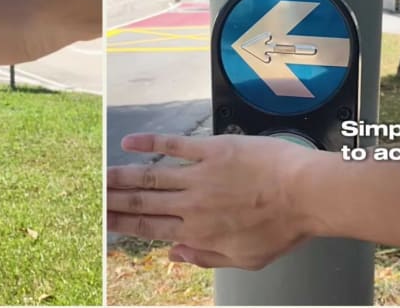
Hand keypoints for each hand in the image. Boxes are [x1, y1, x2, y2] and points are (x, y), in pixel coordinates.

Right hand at [107, 133, 325, 269]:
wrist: (306, 194)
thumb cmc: (283, 229)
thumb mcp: (246, 259)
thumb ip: (206, 258)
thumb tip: (173, 254)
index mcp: (199, 232)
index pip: (150, 229)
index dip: (123, 225)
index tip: (103, 222)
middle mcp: (192, 205)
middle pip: (142, 204)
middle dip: (113, 201)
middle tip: (92, 197)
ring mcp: (200, 176)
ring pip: (150, 177)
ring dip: (122, 176)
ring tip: (101, 175)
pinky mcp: (211, 150)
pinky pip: (174, 146)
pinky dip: (149, 143)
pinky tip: (129, 141)